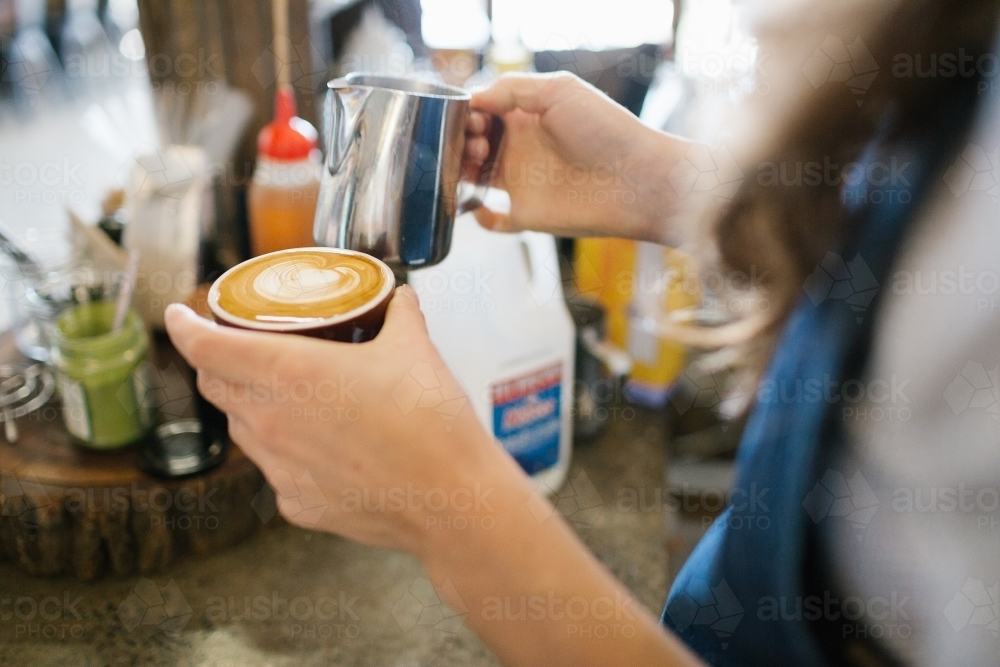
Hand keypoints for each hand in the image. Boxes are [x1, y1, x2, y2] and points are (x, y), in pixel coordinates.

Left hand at [164, 287, 504, 556]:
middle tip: (239, 346)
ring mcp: (279, 468)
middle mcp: (270, 421)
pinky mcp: (297, 503)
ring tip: (283, 394)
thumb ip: (400, 315)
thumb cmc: (430, 422)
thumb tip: (398, 299)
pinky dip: (284, 449)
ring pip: (241, 427)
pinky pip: (274, 468)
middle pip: (214, 385)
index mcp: (286, 373)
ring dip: (248, 404)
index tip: (179, 315)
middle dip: (216, 361)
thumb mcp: (415, 349)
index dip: (184, 327)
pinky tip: (320, 445)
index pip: (203, 347)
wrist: (451, 498)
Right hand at [462, 72, 687, 242]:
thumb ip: (513, 89)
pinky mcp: (528, 214)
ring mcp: (523, 182)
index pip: (483, 111)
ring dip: (462, 169)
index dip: (469, 112)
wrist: (637, 179)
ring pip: (475, 178)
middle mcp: (522, 149)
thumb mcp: (559, 90)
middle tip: (476, 138)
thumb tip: (476, 98)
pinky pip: (496, 221)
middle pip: (473, 144)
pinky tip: (479, 206)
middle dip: (462, 139)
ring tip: (476, 159)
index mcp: (528, 117)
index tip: (469, 114)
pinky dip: (481, 217)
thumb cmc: (606, 130)